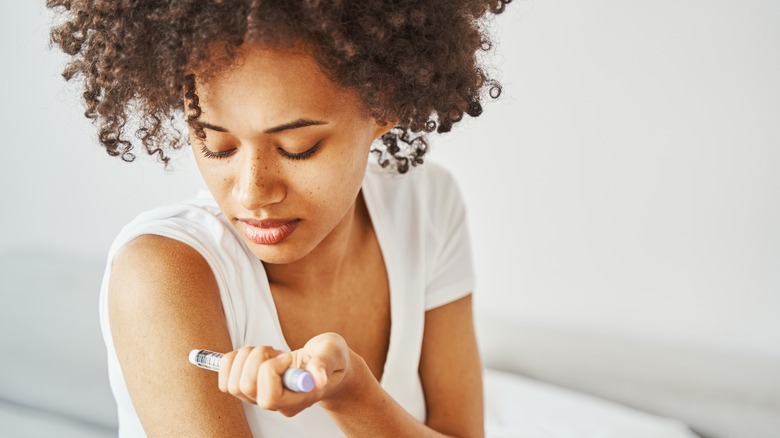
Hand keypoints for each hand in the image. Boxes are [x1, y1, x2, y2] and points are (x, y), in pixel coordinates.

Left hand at [217, 332, 352, 416]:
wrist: (327, 363)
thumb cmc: (331, 359)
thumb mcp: (334, 353)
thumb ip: (325, 363)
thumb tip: (319, 377)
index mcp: (298, 399)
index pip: (270, 398)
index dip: (271, 372)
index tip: (287, 356)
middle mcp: (276, 403)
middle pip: (245, 388)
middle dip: (256, 358)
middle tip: (276, 351)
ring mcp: (261, 396)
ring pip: (233, 384)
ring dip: (245, 357)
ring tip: (266, 351)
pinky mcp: (251, 386)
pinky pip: (225, 379)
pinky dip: (233, 360)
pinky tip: (253, 354)